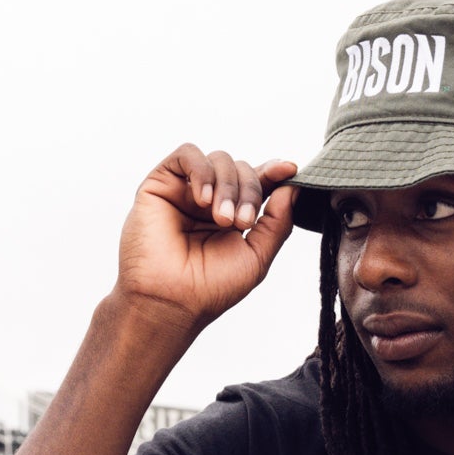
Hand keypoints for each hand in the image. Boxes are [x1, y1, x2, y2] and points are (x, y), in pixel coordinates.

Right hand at [115, 144, 296, 332]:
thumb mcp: (257, 256)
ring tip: (221, 219)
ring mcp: (186, 191)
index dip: (274, 172)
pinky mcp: (161, 184)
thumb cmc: (209, 288)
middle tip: (241, 223)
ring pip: (218, 159)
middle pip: (241, 168)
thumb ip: (277, 222)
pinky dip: (201, 170)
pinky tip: (202, 199)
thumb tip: (292, 187)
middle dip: (249, 190)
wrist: (169, 300)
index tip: (289, 169)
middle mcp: (210, 201)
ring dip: (227, 186)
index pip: (257, 182)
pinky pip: (187, 154)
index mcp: (233, 216)